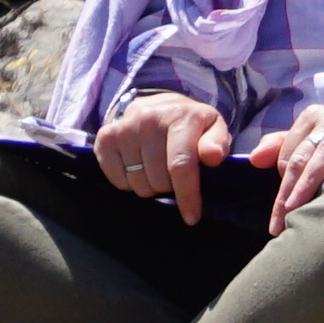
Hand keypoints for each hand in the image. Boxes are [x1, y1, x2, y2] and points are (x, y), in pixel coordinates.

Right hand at [94, 88, 233, 200]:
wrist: (156, 105)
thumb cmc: (189, 123)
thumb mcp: (213, 126)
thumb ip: (218, 142)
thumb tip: (213, 157)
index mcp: (180, 117)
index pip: (180, 165)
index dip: (186, 195)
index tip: (192, 217)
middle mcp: (148, 119)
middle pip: (158, 180)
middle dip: (170, 187)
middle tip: (173, 175)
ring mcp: (124, 128)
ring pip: (138, 183)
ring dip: (150, 186)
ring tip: (157, 169)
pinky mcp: (105, 138)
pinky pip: (117, 180)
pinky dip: (129, 183)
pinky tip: (138, 168)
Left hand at [259, 97, 323, 230]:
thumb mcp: (322, 137)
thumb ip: (286, 146)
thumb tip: (253, 159)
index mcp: (313, 117)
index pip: (288, 156)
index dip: (282, 187)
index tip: (281, 215)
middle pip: (301, 158)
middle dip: (288, 193)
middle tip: (280, 223)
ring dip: (308, 182)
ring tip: (297, 209)